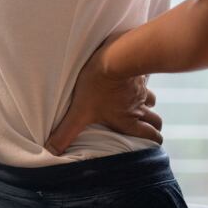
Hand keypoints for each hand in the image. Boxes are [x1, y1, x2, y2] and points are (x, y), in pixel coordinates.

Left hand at [44, 33, 162, 155]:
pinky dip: (140, 83)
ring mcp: (142, 89)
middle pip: (156, 121)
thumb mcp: (79, 111)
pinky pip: (144, 80)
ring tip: (134, 102)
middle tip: (144, 124)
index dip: (152, 142)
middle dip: (152, 124)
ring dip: (145, 103)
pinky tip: (130, 78)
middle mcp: (139, 107)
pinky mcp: (139, 72)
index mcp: (128, 121)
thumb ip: (66, 132)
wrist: (116, 56)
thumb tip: (51, 151)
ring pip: (151, 100)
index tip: (149, 143)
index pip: (151, 137)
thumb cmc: (98, 85)